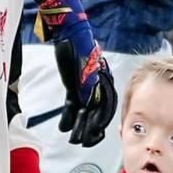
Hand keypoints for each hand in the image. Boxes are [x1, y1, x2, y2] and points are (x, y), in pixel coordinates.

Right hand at [33, 0, 113, 145]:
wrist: (72, 30)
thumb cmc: (77, 48)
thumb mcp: (83, 70)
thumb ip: (85, 85)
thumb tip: (82, 99)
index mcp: (105, 81)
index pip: (108, 108)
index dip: (101, 123)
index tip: (95, 134)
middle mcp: (100, 84)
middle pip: (101, 114)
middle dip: (93, 131)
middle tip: (86, 143)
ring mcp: (88, 84)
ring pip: (89, 114)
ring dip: (81, 130)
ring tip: (75, 141)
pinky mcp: (76, 82)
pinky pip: (74, 105)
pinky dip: (69, 118)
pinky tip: (64, 129)